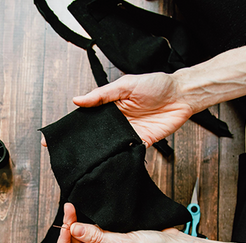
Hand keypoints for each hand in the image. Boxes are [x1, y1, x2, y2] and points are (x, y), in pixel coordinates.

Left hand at [56, 203, 197, 242]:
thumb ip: (99, 236)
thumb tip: (74, 230)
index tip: (65, 226)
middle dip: (71, 231)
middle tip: (70, 210)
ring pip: (87, 241)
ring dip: (81, 227)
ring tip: (76, 210)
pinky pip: (99, 236)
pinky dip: (92, 226)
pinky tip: (91, 215)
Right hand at [72, 73, 194, 146]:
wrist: (182, 95)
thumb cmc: (156, 85)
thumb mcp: (125, 85)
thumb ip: (102, 94)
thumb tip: (78, 100)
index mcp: (111, 106)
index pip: (90, 118)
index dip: (78, 126)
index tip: (63, 134)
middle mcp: (119, 121)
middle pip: (100, 134)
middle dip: (90, 141)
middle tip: (76, 148)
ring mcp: (130, 132)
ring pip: (113, 145)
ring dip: (106, 149)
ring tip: (94, 154)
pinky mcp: (143, 141)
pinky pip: (130, 151)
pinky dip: (124, 154)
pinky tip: (116, 155)